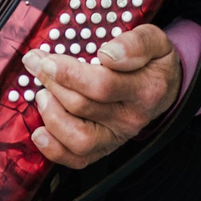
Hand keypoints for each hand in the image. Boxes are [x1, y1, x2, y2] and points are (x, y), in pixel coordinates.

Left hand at [23, 24, 182, 169]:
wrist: (164, 88)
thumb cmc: (152, 62)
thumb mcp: (154, 41)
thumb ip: (135, 44)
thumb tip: (108, 54)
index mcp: (145, 90)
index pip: (102, 85)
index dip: (69, 73)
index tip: (48, 59)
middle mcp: (131, 118)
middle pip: (82, 106)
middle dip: (52, 83)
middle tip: (37, 64)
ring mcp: (117, 137)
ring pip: (79, 138)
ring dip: (52, 116)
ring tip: (42, 94)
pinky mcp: (105, 149)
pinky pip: (78, 159)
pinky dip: (54, 150)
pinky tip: (40, 132)